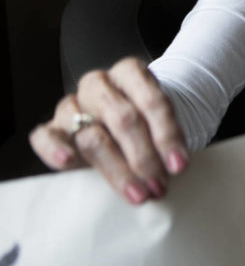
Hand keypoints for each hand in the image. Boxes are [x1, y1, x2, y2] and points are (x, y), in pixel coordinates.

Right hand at [29, 57, 188, 204]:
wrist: (124, 122)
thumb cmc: (146, 121)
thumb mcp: (160, 119)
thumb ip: (164, 137)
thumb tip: (174, 167)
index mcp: (130, 72)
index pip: (151, 101)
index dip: (167, 135)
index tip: (179, 164)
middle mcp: (98, 84)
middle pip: (123, 120)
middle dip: (145, 157)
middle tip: (160, 184)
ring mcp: (72, 104)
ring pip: (91, 135)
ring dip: (117, 169)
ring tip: (138, 193)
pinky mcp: (52, 127)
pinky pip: (44, 136)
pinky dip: (54, 148)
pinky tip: (67, 160)